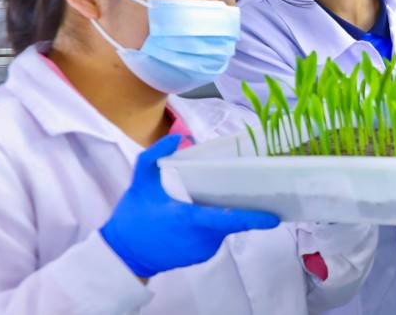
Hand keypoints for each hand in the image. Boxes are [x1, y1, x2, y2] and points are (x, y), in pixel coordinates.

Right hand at [101, 134, 279, 277]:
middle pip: (230, 221)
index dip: (252, 219)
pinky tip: (196, 218)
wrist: (123, 254)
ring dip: (219, 216)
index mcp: (189, 219)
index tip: (273, 217)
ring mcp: (202, 251)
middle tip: (243, 191)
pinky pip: (214, 238)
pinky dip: (210, 227)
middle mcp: (201, 239)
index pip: (228, 220)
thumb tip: (178, 136)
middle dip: (238, 208)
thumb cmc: (133, 217)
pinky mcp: (201, 258)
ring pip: (222, 229)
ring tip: (203, 203)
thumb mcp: (140, 183)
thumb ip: (155, 157)